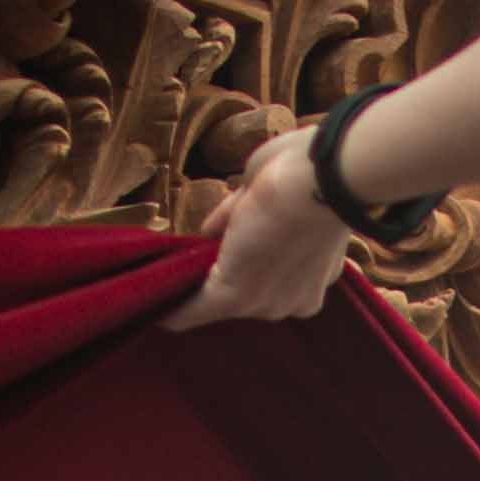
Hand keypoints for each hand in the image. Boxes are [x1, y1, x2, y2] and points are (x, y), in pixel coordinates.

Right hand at [173, 122, 364, 327]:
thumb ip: (241, 214)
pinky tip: (156, 311)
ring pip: (220, 303)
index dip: (247, 268)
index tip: (225, 265)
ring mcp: (265, 302)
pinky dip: (174, 309)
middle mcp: (294, 301)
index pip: (271, 280)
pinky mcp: (234, 296)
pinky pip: (195, 309)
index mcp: (314, 276)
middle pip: (248, 296)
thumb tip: (212, 231)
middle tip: (193, 264)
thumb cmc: (308, 170)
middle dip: (225, 277)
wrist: (322, 179)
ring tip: (167, 281)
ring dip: (196, 290)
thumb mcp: (270, 191)